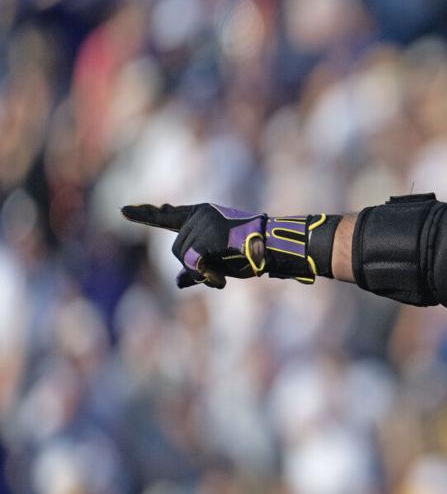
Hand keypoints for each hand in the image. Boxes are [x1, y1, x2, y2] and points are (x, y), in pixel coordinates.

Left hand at [122, 203, 327, 287]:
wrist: (275, 248)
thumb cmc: (254, 254)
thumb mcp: (221, 259)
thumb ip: (197, 267)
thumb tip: (177, 283)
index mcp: (203, 215)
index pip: (169, 216)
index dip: (145, 215)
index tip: (124, 211)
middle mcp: (199, 214)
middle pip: (177, 250)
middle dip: (194, 266)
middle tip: (218, 275)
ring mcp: (202, 223)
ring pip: (183, 258)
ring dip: (202, 272)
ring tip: (224, 274)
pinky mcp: (206, 236)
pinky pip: (192, 264)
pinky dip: (205, 276)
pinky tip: (221, 280)